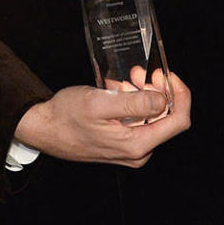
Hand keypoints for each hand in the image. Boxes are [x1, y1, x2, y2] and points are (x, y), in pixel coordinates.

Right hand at [13, 70, 190, 167]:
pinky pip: (137, 119)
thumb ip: (134, 103)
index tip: (166, 75)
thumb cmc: (67, 116)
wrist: (44, 129)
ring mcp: (130, 149)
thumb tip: (164, 100)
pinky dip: (131, 101)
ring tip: (123, 80)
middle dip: (155, 89)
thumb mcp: (100, 103)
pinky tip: (116, 90)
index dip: (180, 93)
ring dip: (141, 93)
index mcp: (137, 144)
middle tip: (137, 73)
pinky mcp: (122, 143)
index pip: (179, 121)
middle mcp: (138, 151)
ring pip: (150, 115)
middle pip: (165, 116)